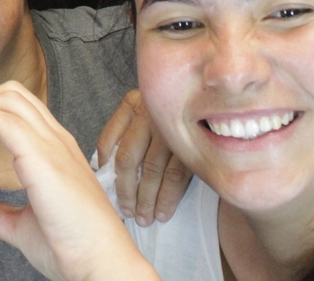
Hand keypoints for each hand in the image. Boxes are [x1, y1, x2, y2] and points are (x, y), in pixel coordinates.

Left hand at [0, 83, 159, 280]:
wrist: (102, 265)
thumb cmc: (73, 248)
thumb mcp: (20, 227)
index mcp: (56, 150)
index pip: (21, 107)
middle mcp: (56, 140)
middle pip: (12, 93)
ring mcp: (52, 145)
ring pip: (8, 98)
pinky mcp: (43, 158)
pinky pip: (2, 120)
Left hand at [95, 90, 190, 224]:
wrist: (209, 95)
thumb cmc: (169, 111)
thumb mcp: (143, 109)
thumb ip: (124, 131)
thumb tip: (103, 166)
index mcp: (132, 104)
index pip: (109, 140)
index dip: (105, 168)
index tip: (106, 188)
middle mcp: (149, 115)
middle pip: (128, 159)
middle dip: (125, 190)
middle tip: (126, 211)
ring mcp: (170, 130)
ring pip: (152, 171)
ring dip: (146, 200)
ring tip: (143, 218)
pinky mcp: (191, 145)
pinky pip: (176, 177)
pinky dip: (167, 198)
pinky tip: (162, 213)